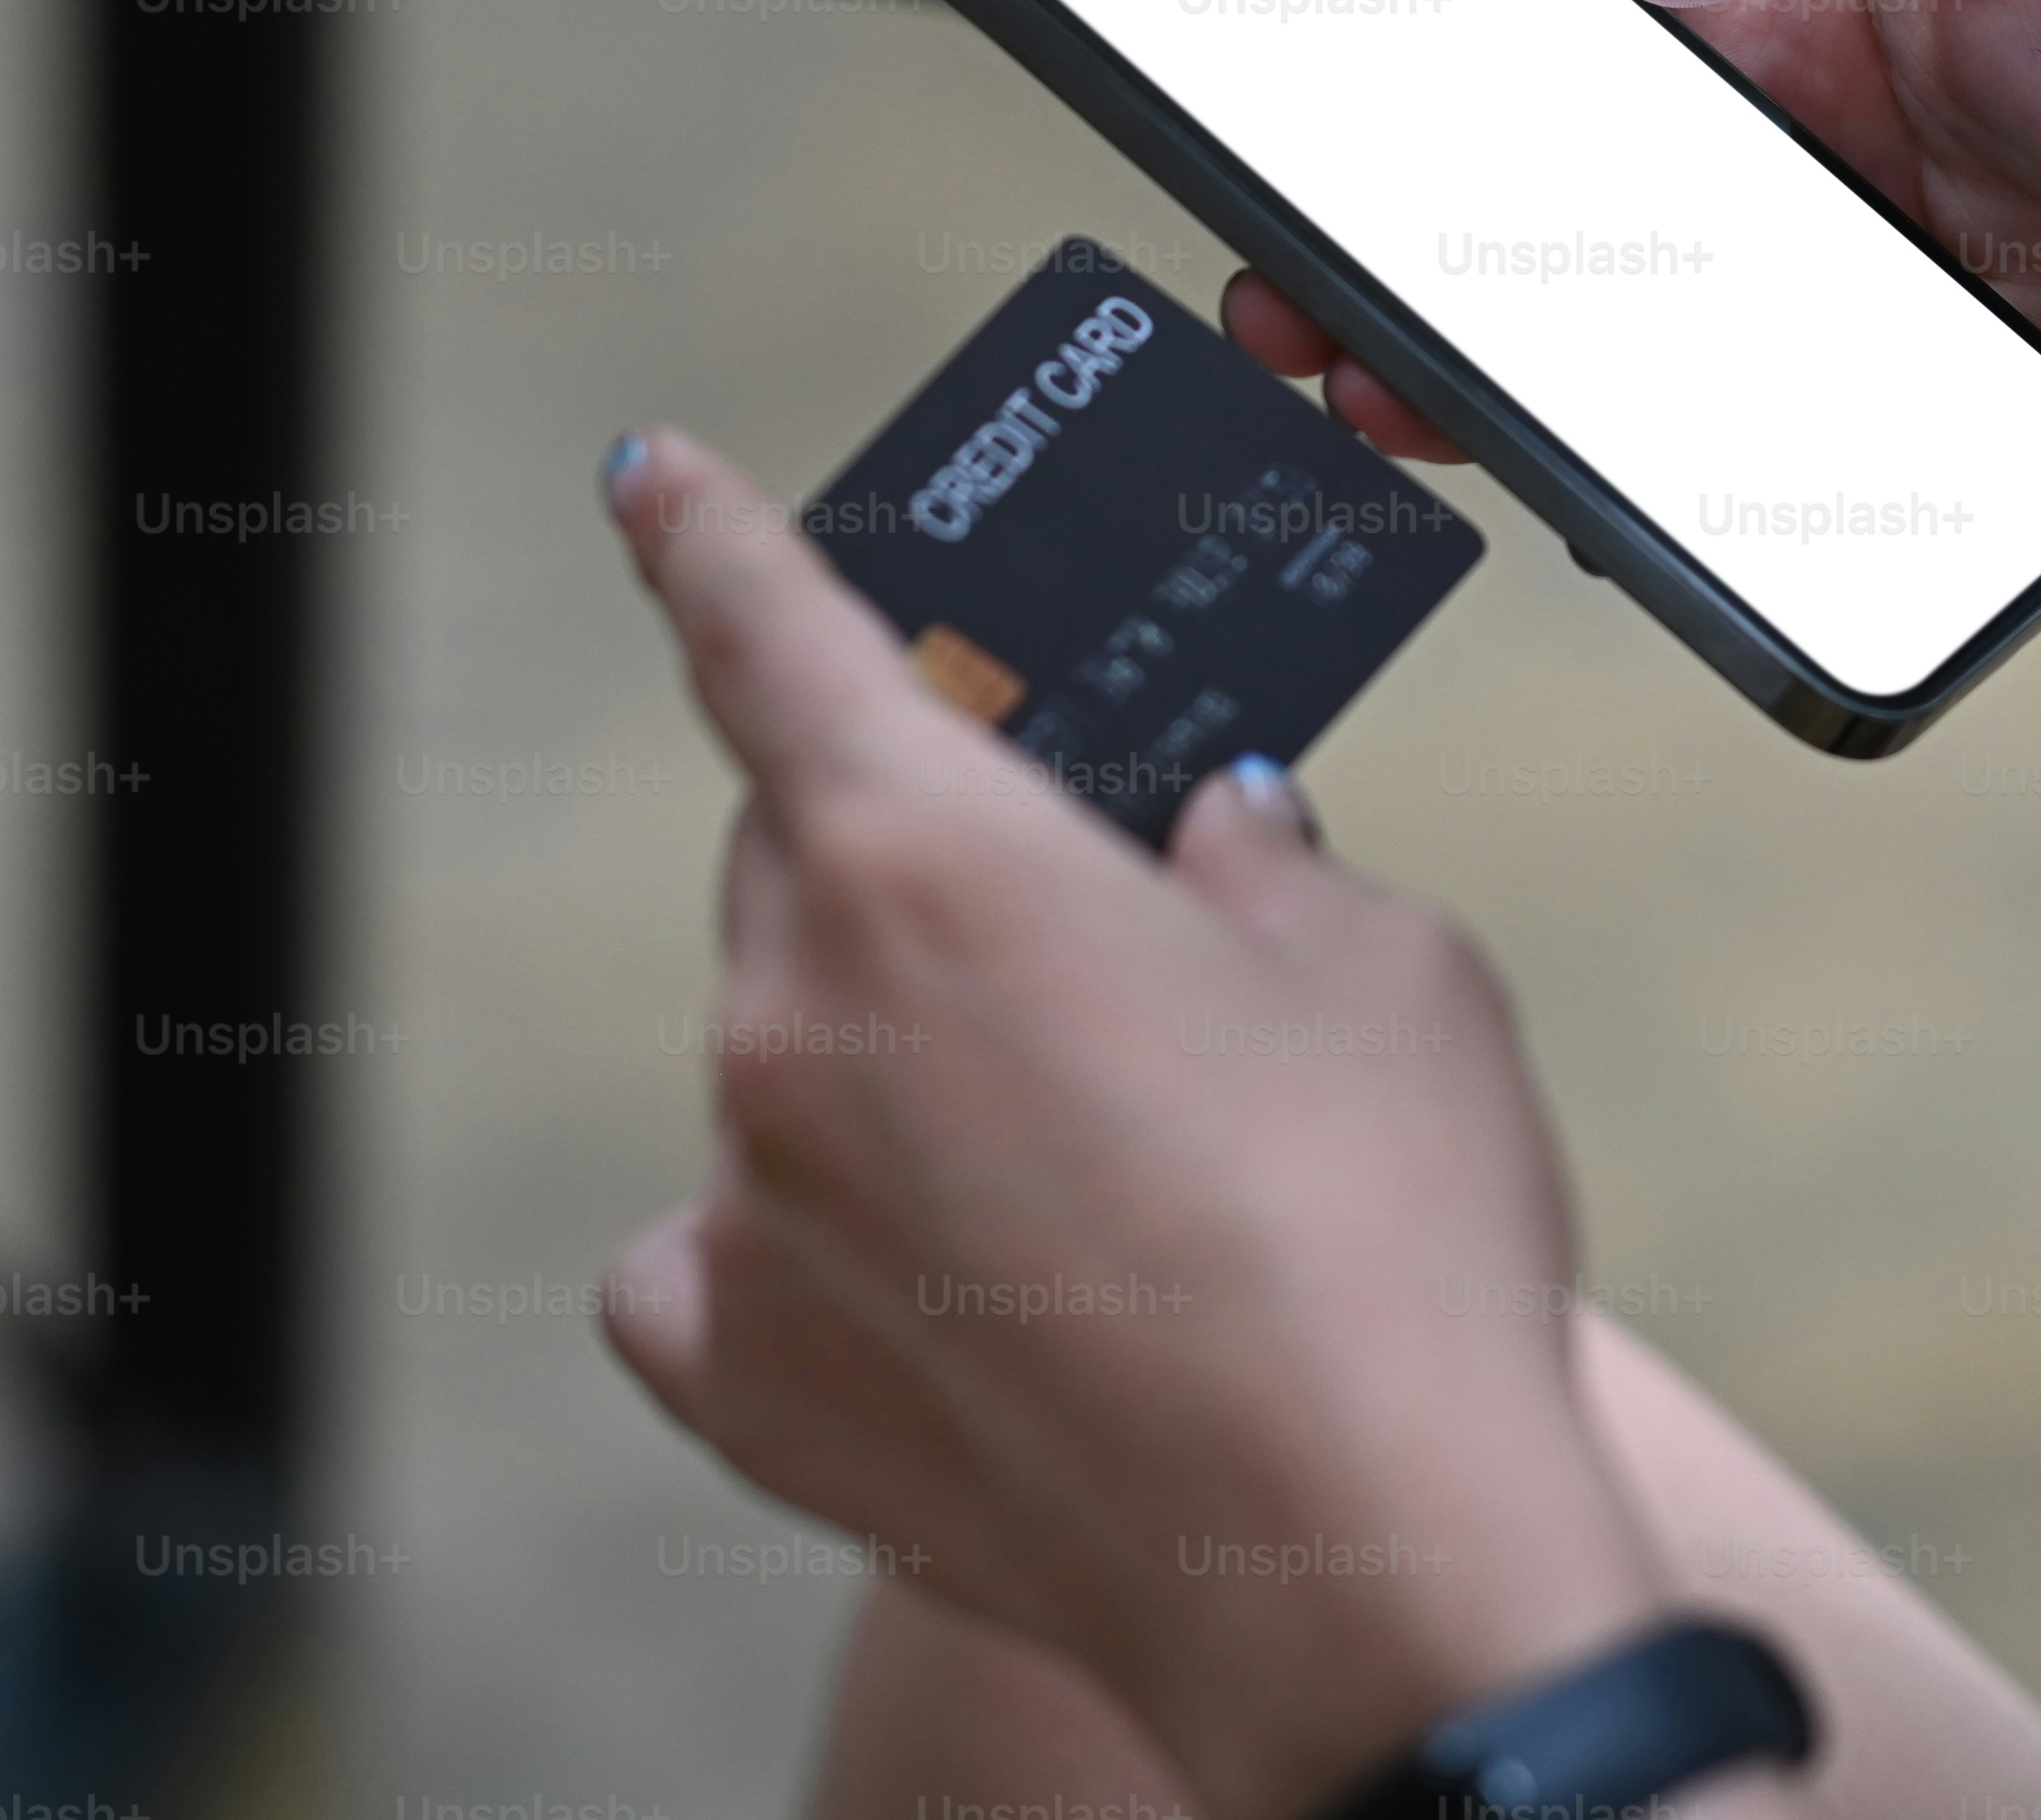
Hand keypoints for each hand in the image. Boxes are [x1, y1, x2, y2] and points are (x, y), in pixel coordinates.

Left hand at [590, 431, 1667, 1819]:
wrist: (1360, 1560)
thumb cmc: (1387, 1236)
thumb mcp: (1382, 967)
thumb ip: (1262, 863)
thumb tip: (1208, 844)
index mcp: (929, 859)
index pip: (772, 638)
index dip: (713, 536)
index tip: (653, 480)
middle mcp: (794, 1016)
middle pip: (800, 858)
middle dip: (917, 847)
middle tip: (1068, 903)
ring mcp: (756, 1204)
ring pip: (786, 1051)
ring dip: (898, 1051)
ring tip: (1094, 1148)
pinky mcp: (753, 1376)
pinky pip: (725, 1251)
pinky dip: (807, 1235)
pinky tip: (931, 1269)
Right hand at [1226, 0, 2040, 613]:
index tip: (1287, 25)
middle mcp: (1788, 157)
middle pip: (1524, 175)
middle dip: (1374, 204)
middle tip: (1271, 241)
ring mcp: (1810, 317)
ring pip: (1572, 332)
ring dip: (1432, 347)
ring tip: (1327, 359)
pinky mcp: (1857, 460)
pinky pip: (1688, 470)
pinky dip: (1580, 471)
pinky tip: (1507, 461)